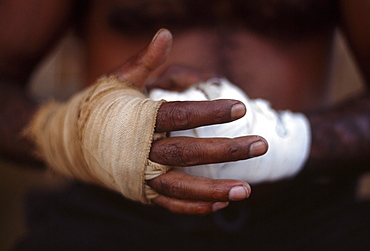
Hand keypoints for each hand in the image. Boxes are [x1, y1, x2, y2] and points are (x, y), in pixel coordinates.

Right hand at [111, 29, 267, 214]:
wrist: (70, 142)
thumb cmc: (99, 107)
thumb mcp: (119, 80)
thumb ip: (146, 61)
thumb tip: (166, 33)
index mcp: (138, 121)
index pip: (179, 115)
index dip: (209, 112)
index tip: (239, 108)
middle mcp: (140, 151)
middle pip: (188, 152)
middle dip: (225, 150)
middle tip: (260, 145)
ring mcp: (140, 176)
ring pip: (181, 186)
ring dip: (214, 190)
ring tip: (246, 190)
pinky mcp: (139, 191)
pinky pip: (169, 203)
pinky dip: (192, 206)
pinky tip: (219, 205)